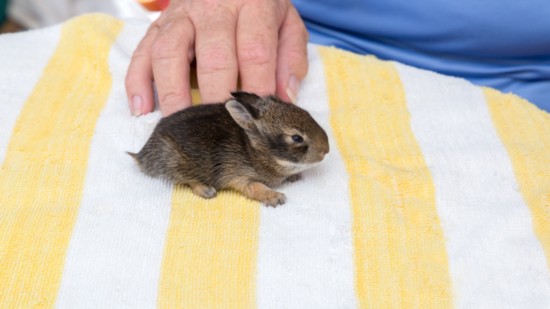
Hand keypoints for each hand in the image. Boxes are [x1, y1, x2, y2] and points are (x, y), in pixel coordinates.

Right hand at [125, 0, 308, 115]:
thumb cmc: (259, 7)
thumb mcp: (287, 23)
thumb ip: (290, 59)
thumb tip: (284, 98)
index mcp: (252, 6)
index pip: (255, 52)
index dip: (256, 88)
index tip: (257, 119)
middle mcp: (213, 9)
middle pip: (214, 58)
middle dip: (216, 99)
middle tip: (220, 131)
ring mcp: (181, 16)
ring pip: (170, 55)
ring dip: (173, 94)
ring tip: (179, 126)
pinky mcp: (158, 25)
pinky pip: (142, 52)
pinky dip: (138, 82)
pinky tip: (143, 109)